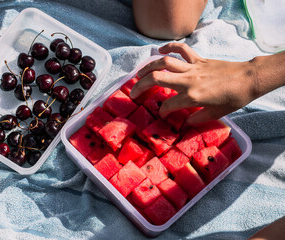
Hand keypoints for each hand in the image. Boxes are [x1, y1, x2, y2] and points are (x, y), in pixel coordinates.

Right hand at [130, 43, 257, 124]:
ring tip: (138, 74)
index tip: (161, 114)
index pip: (168, 105)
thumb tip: (184, 123)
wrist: (249, 79)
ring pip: (164, 62)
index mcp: (192, 97)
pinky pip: (181, 49)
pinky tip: (160, 50)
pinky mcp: (198, 59)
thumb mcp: (216, 114)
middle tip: (133, 92)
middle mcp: (188, 81)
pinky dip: (169, 47)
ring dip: (148, 67)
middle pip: (157, 78)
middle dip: (141, 85)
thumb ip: (197, 119)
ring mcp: (192, 68)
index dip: (161, 111)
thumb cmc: (234, 99)